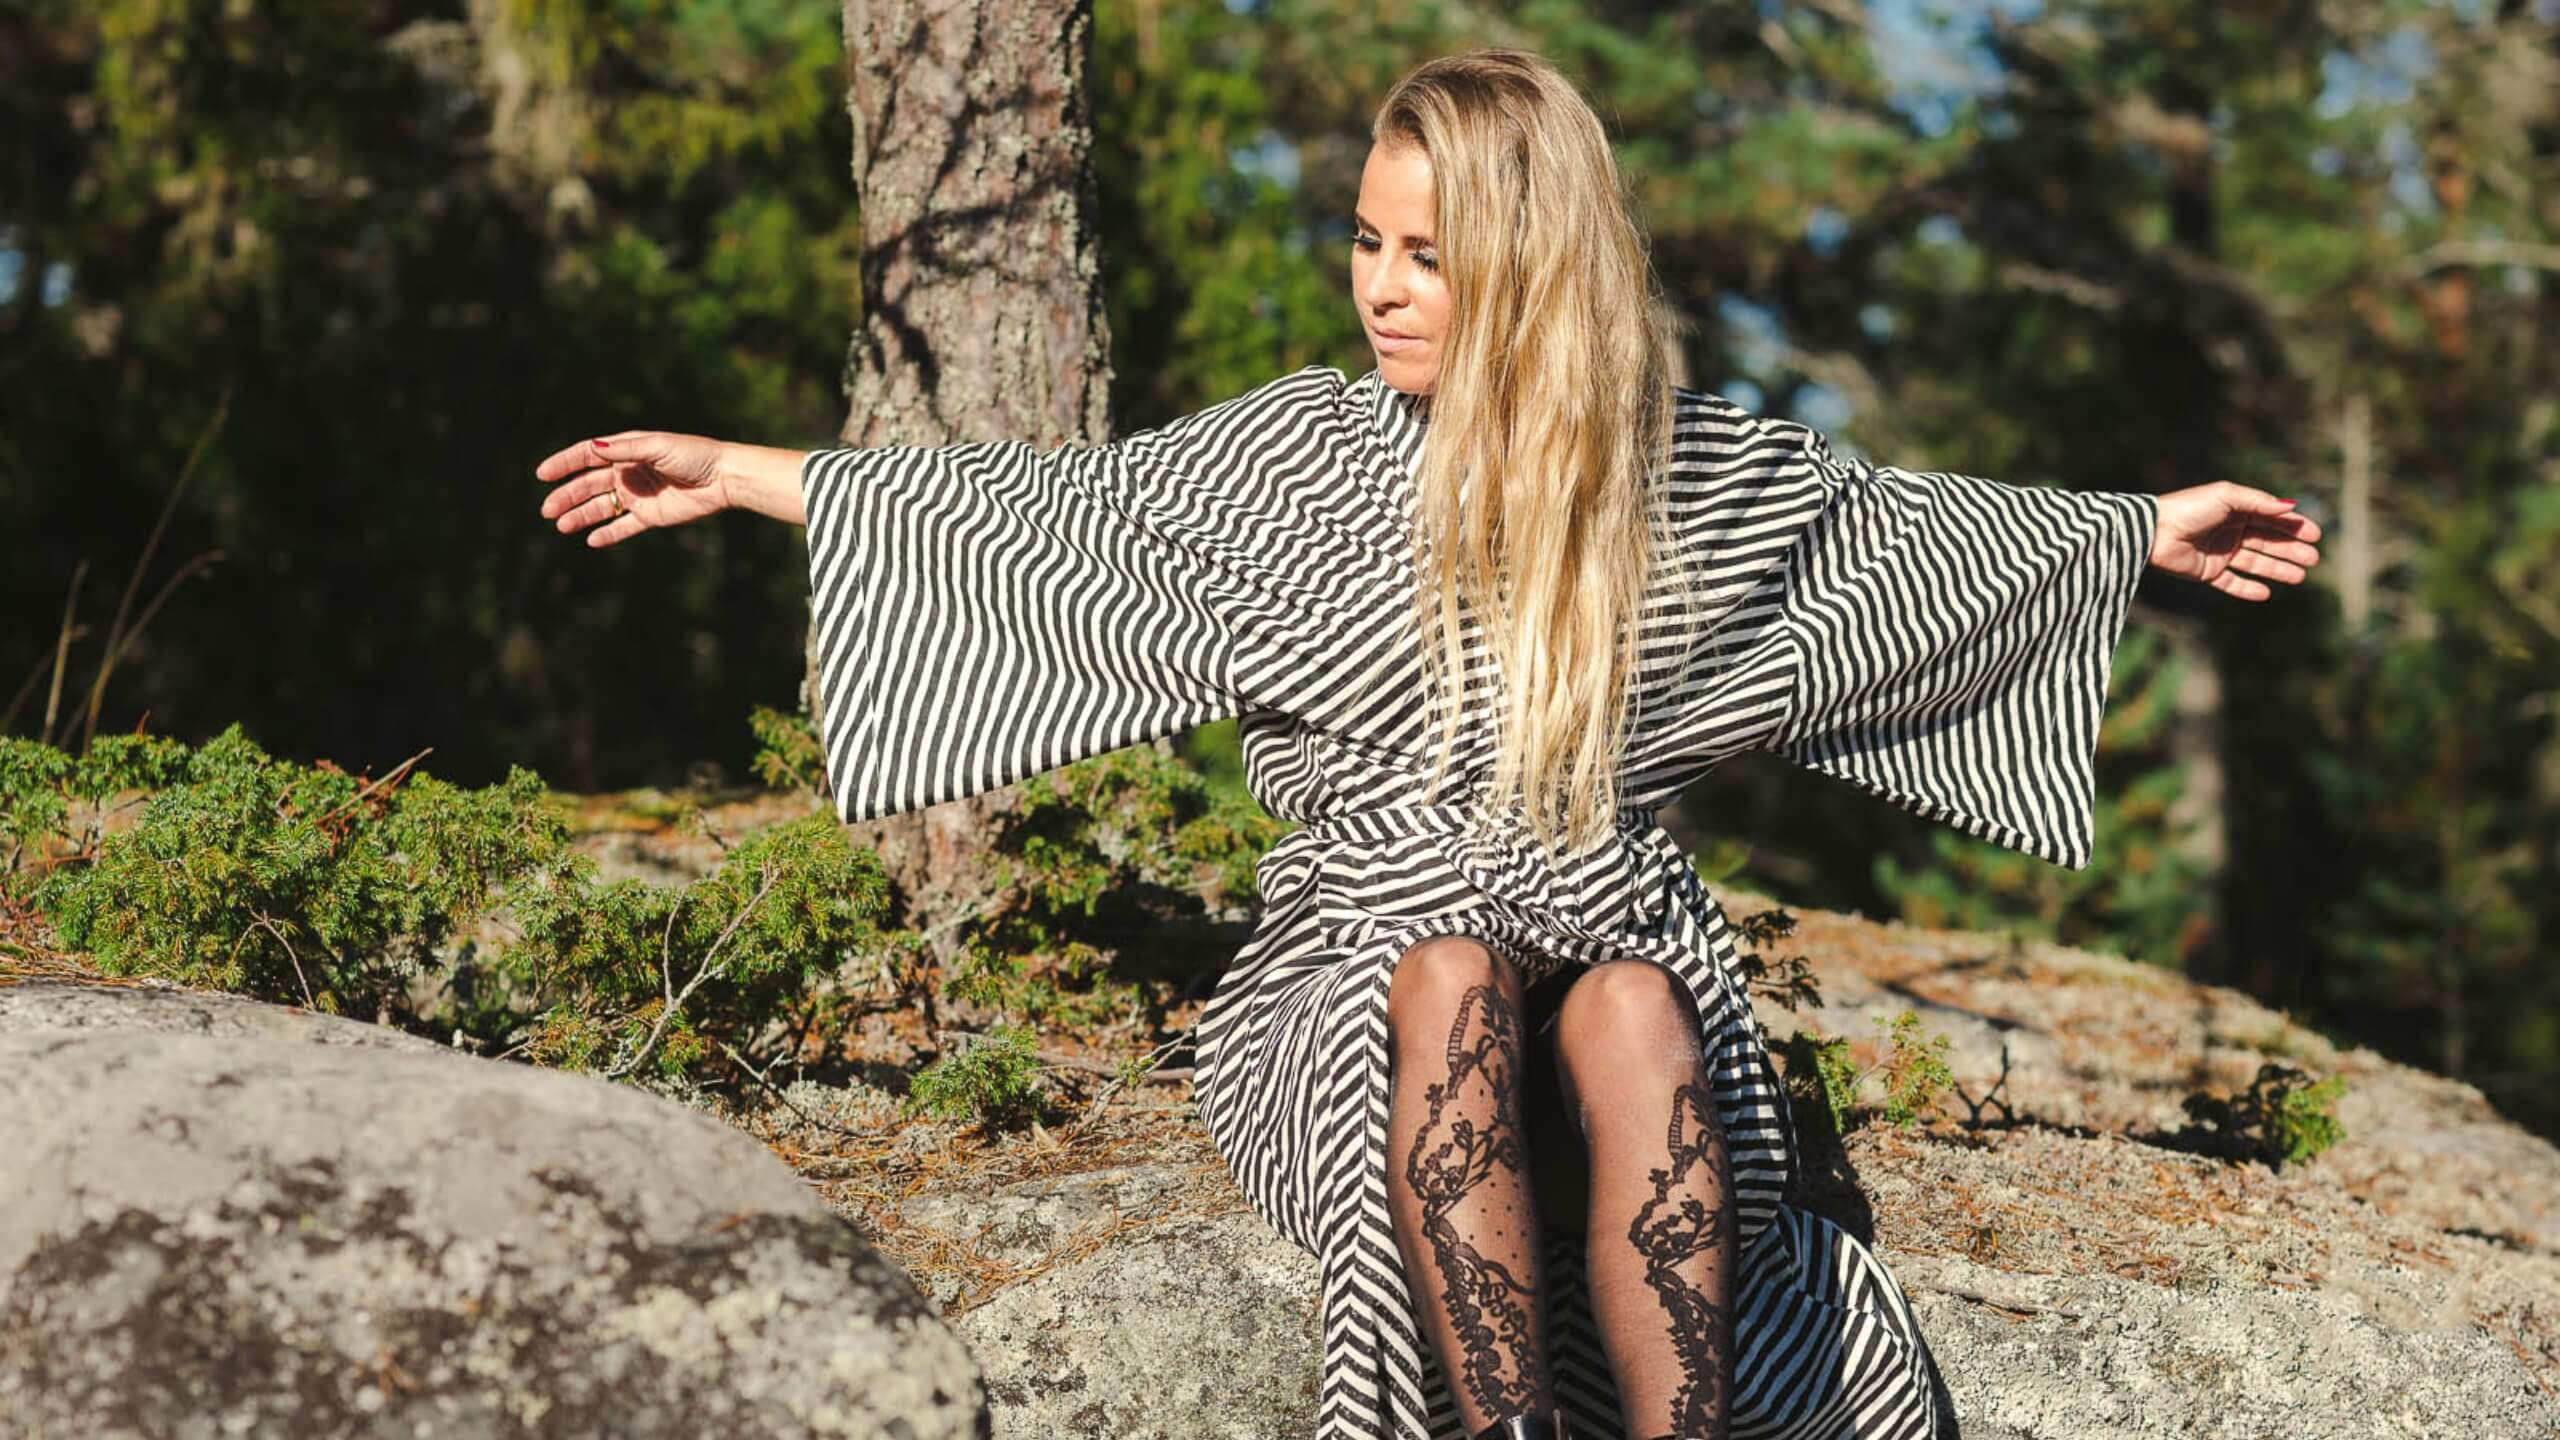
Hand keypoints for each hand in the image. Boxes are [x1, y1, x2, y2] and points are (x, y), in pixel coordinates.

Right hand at [534, 430, 730, 547]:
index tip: (542, 474)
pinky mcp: (651, 515)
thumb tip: (593, 448)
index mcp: (627, 451)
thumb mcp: (658, 447)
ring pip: (601, 507)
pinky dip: (608, 533)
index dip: (563, 464)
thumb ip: (625, 450)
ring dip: (580, 516)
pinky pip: (624, 526)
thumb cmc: (693, 455)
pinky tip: (590, 540)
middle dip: (566, 496)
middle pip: (588, 485)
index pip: (587, 456)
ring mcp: (638, 495)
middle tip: (547, 510)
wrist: (724, 479)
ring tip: (561, 526)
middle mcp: (628, 472)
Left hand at [2148, 482, 2322, 600]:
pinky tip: (2266, 594)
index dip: (2294, 527)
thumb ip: (2260, 502)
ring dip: (2277, 570)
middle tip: (2313, 559)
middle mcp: (2229, 531)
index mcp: (2236, 510)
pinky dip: (2247, 589)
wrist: (2154, 532)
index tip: (2316, 536)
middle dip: (2291, 550)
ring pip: (2255, 563)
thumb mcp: (2227, 496)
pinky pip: (2231, 583)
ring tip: (2299, 577)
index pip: (2271, 520)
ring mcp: (2219, 553)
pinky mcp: (2206, 572)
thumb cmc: (2189, 508)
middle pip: (2267, 542)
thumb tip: (2292, 507)